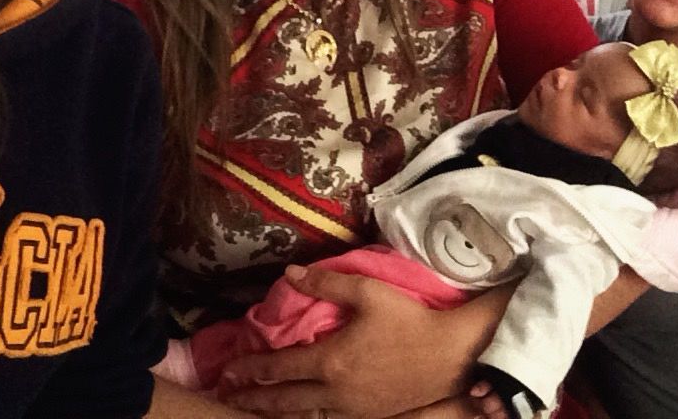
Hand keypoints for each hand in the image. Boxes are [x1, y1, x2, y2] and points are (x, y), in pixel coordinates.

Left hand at [219, 265, 505, 418]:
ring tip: (255, 410)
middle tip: (227, 398)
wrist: (450, 356)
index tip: (229, 371)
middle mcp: (335, 392)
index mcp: (330, 362)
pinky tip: (302, 414)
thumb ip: (325, 284)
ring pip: (304, 416)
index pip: (279, 367)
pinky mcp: (370, 416)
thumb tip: (288, 274)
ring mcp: (353, 410)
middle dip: (253, 399)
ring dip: (276, 412)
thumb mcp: (368, 292)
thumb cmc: (409, 319)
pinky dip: (306, 418)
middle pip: (284, 401)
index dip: (251, 369)